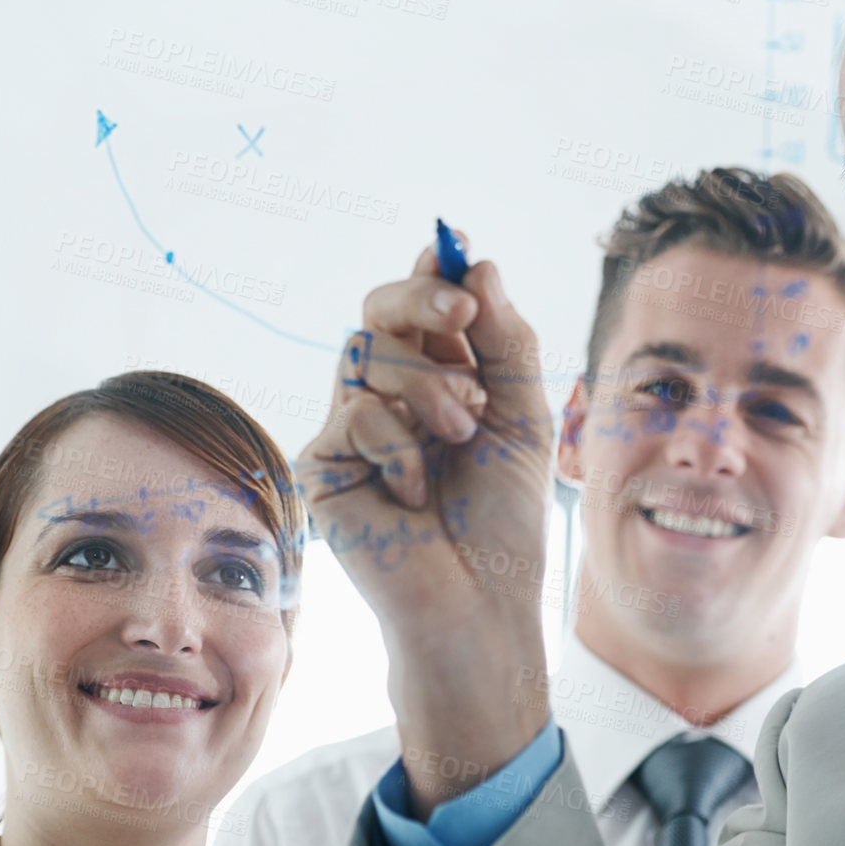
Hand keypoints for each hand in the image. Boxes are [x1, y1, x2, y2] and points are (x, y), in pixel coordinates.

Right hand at [298, 243, 553, 811]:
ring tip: (461, 438)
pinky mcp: (321, 466)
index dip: (435, 269)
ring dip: (430, 389)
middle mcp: (387, 396)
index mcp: (437, 379)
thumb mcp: (523, 418)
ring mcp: (349, 429)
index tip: (455, 243)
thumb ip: (504, 340)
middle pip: (380, 308)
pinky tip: (413, 492)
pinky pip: (353, 415)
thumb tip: (478, 261)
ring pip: (367, 352)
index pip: (423, 305)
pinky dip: (399, 445)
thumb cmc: (503, 521)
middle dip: (424, 300)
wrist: (478, 602)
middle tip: (462, 313)